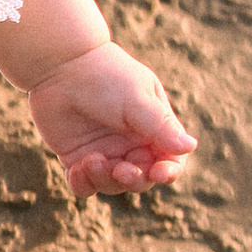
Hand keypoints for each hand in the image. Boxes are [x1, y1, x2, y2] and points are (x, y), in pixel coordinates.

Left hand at [29, 42, 196, 197]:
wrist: (61, 66)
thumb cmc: (105, 76)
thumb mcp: (137, 100)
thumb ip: (161, 125)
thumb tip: (190, 146)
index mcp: (153, 129)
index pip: (169, 160)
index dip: (168, 172)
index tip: (158, 173)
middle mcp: (130, 144)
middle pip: (142, 178)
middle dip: (134, 180)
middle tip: (120, 170)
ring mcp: (104, 153)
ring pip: (112, 185)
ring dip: (105, 180)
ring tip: (91, 160)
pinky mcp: (77, 158)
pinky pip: (84, 185)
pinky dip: (83, 184)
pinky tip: (77, 170)